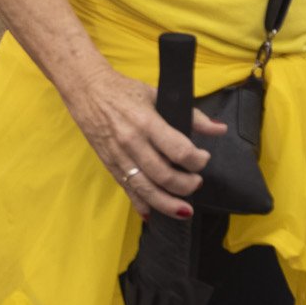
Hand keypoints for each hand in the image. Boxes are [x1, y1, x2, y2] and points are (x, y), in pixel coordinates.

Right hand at [68, 67, 226, 218]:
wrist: (86, 90)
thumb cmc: (123, 90)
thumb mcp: (158, 95)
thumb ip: (192, 115)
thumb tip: (219, 129)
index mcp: (146, 122)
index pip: (179, 150)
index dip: (197, 160)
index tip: (203, 158)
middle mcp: (131, 143)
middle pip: (164, 175)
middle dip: (186, 185)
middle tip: (197, 181)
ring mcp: (119, 156)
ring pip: (145, 189)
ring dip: (167, 204)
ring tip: (184, 209)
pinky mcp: (109, 164)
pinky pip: (127, 189)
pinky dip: (140, 204)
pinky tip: (152, 214)